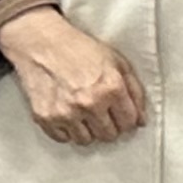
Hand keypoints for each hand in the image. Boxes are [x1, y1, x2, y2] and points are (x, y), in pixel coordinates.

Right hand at [0, 4, 146, 145]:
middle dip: (107, 125)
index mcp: (111, 88)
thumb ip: (134, 91)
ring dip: (86, 129)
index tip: (119, 115)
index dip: (126, 119)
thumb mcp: (116, 61)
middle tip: (99, 112)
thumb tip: (141, 120)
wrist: (40, 42)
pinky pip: (63, 138)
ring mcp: (67, 112)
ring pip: (86, 140)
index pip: (129, 123)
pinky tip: (65, 113)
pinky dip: (65, 129)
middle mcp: (90, 103)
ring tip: (81, 112)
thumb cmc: (78, 48)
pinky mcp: (46, 117)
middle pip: (109, 135)